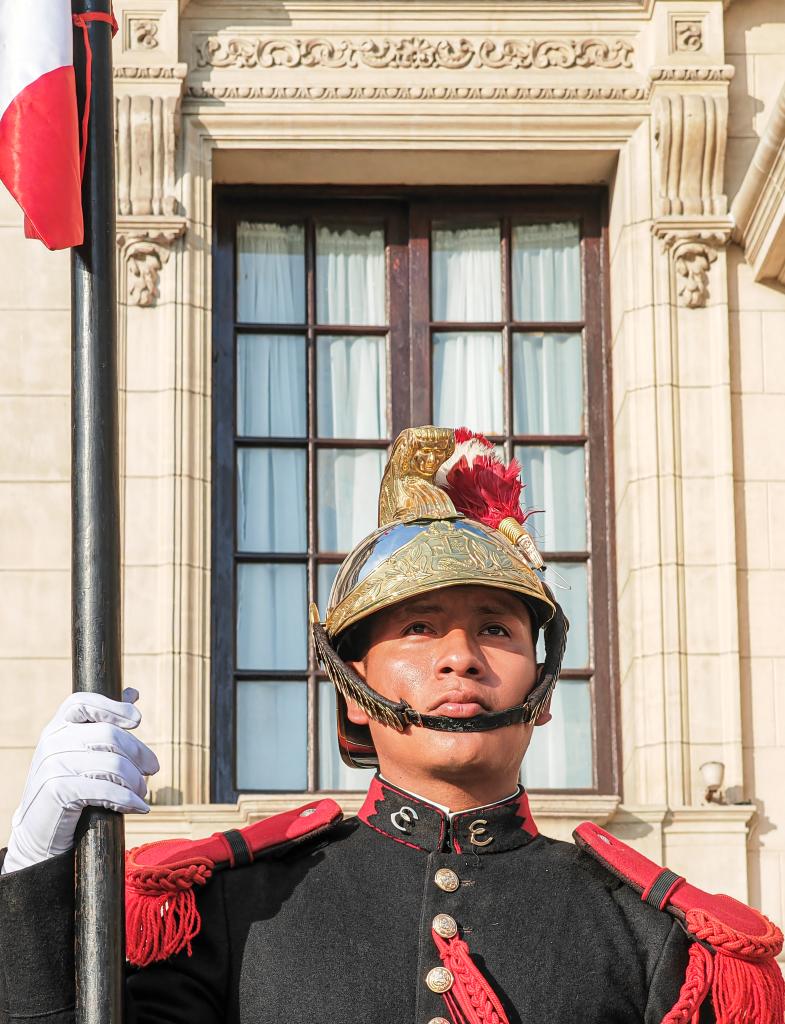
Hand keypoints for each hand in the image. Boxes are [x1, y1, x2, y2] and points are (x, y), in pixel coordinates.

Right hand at [2, 688, 158, 874]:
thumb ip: (103, 721)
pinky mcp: (58, 791)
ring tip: (144, 792)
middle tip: (153, 769)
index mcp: (57, 726)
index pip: (82, 702)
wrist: (37, 832)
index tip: (137, 720)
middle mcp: (52, 741)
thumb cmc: (66, 787)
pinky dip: (128, 799)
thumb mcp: (80, 751)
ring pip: (111, 763)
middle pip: (108, 734)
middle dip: (138, 752)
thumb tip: (132, 692)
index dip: (113, 707)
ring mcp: (52, 765)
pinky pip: (104, 789)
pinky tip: (139, 806)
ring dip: (136, 781)